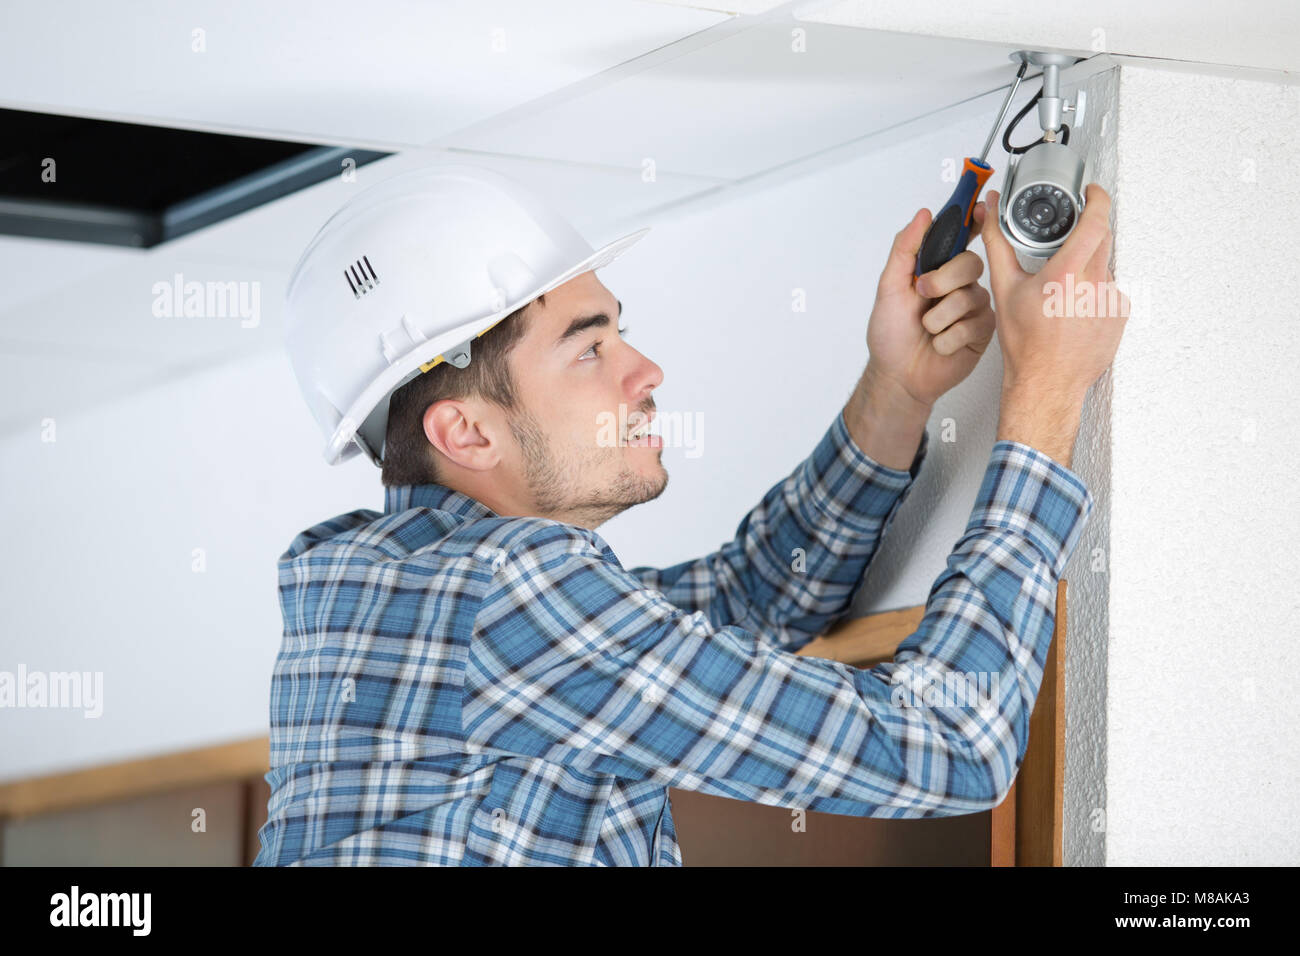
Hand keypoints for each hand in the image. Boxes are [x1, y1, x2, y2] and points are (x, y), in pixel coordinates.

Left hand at [865, 202, 996, 410]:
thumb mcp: (889, 287)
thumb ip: (905, 250)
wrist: (898, 375)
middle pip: (970, 263)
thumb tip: (922, 215)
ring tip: (927, 330)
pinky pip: (972, 325)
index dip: (974, 220)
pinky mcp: (981, 332)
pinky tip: (940, 345)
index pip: (962, 238)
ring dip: (938, 318)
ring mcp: (974, 308)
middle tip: (922, 294)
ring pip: (968, 298)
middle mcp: (960, 285)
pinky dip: (947, 339)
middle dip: (943, 280)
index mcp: (939, 269)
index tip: (979, 204)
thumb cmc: (891, 334)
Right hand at [980, 183, 1129, 401]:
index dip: (1097, 199)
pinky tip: (1075, 311)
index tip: (1091, 192)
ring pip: (1103, 265)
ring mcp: (1111, 300)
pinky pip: (1110, 290)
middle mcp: (1094, 284)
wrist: (1047, 381)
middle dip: (1083, 236)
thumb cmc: (1026, 345)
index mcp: (1065, 275)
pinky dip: (1094, 293)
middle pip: (1100, 239)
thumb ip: (997, 243)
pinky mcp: (1121, 314)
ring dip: (1086, 269)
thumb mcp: (1005, 289)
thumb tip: (990, 213)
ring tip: (1062, 296)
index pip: (1095, 221)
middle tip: (1063, 248)